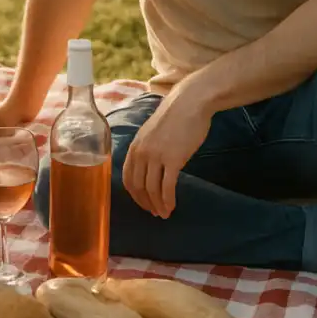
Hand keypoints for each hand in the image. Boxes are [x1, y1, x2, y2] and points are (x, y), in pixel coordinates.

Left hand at [122, 89, 211, 218]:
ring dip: (158, 205)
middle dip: (145, 203)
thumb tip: (148, 168)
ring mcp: (156, 156)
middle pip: (138, 186)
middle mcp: (141, 152)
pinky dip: (168, 200)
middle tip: (155, 213)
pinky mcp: (173, 159)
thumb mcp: (151, 133)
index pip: (128, 178)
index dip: (135, 195)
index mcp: (134, 146)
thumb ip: (146, 149)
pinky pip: (167, 187)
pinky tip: (172, 206)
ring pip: (152, 189)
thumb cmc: (174, 117)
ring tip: (164, 214)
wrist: (189, 103)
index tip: (143, 203)